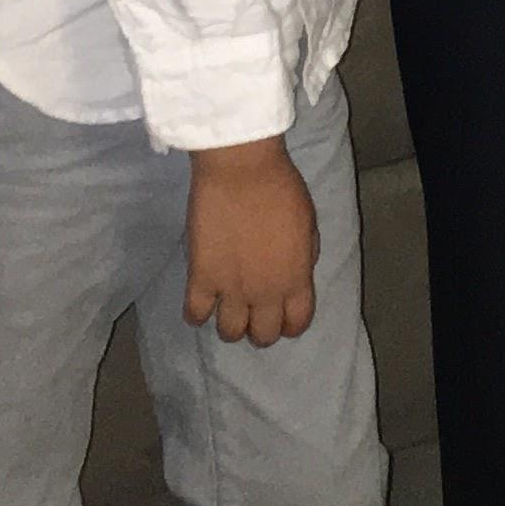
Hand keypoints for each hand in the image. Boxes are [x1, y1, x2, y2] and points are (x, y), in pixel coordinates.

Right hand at [184, 138, 317, 344]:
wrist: (242, 170)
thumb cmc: (280, 188)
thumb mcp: (309, 224)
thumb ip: (304, 257)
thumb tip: (296, 273)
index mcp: (297, 279)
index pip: (297, 322)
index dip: (290, 324)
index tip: (282, 316)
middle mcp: (266, 293)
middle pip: (264, 335)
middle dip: (260, 329)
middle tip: (253, 313)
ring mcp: (232, 289)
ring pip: (230, 333)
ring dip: (230, 325)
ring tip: (226, 308)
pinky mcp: (201, 278)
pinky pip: (195, 314)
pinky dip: (197, 315)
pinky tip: (200, 302)